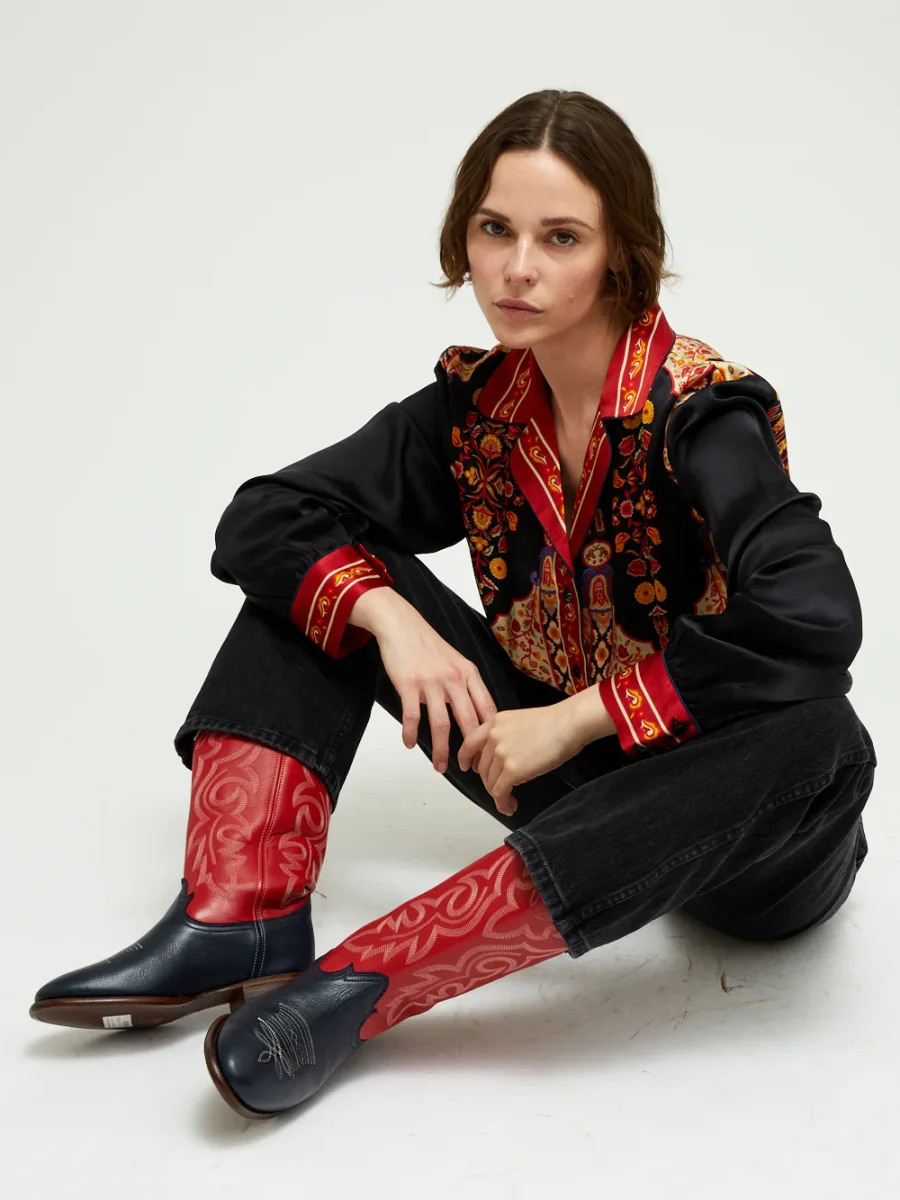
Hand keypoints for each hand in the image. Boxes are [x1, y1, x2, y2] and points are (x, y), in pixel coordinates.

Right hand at [375, 613, 497, 773]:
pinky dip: (411, 733)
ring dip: (440, 750)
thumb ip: (467, 686)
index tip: (489, 754)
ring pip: (441, 724)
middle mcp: (453, 678)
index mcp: (469, 674)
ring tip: (440, 766)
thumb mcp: (457, 662)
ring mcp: (431, 681)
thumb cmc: (429, 647)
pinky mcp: (408, 684)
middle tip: (471, 769)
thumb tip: (478, 716)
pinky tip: (410, 744)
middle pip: (467, 721)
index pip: (486, 709)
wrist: (402, 625)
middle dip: (471, 750)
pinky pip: (412, 716)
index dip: (489, 735)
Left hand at [457, 702, 589, 817]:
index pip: (470, 742)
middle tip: (500, 789)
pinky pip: (499, 793)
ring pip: (490, 782)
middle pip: (482, 767)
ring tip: (509, 801)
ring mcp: (501, 753)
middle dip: (489, 782)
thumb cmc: (555, 722)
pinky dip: (502, 804)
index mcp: (495, 722)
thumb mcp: (521, 720)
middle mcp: (493, 736)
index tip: (467, 767)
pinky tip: (510, 807)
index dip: (466, 758)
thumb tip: (504, 754)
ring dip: (498, 795)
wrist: (568, 723)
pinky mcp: (512, 770)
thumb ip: (507, 734)